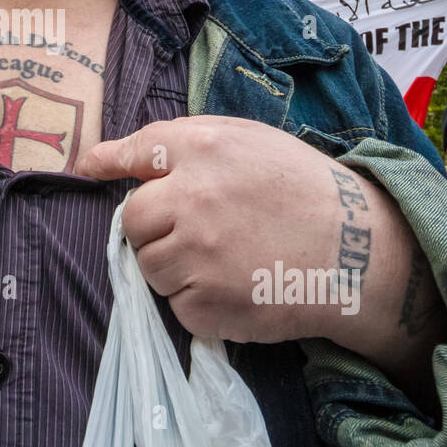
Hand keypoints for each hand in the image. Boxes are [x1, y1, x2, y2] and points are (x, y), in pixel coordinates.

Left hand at [74, 116, 359, 343]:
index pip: (138, 151)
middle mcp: (194, 198)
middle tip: (192, 229)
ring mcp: (198, 255)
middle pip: (132, 220)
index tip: (88, 168)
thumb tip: (105, 158)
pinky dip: (198, 301)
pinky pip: (175, 305)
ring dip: (174, 266)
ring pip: (149, 266)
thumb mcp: (249, 142)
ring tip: (223, 258)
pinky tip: (236, 285)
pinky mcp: (207, 303)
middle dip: (152, 227)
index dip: (109, 161)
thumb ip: (184, 142)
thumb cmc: (303, 190)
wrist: (358, 253)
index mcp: (205, 149)